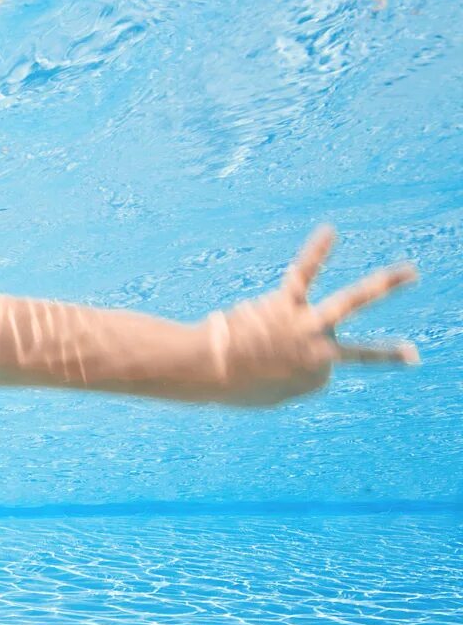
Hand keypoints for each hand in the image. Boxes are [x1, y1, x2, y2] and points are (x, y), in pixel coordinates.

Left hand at [205, 224, 418, 404]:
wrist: (209, 365)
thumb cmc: (229, 382)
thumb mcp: (262, 392)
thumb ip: (281, 376)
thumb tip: (283, 352)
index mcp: (315, 379)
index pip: (314, 367)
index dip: (283, 363)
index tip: (261, 366)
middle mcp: (319, 354)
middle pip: (359, 352)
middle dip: (390, 354)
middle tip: (414, 354)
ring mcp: (307, 327)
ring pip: (351, 303)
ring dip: (384, 285)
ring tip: (410, 273)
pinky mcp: (286, 303)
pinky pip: (305, 272)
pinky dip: (316, 251)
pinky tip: (329, 232)